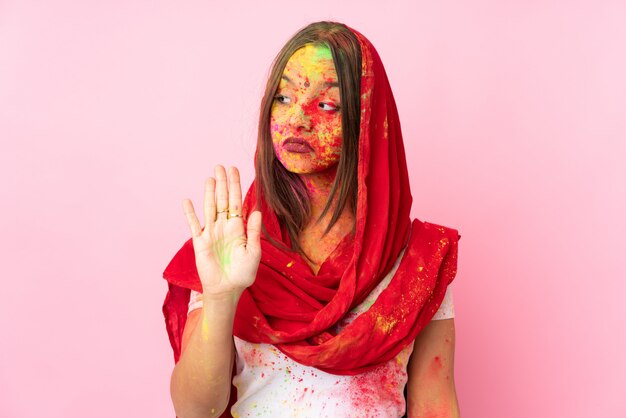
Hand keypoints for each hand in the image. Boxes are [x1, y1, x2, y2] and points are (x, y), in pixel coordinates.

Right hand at [182, 165, 261, 297]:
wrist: (227, 289)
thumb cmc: (243, 273)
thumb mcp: (253, 252)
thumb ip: (253, 232)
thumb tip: (256, 211)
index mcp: (238, 227)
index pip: (236, 202)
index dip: (235, 186)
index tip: (234, 170)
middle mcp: (224, 226)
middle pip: (222, 200)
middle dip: (222, 183)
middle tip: (221, 166)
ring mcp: (211, 233)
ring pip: (210, 208)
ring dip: (209, 193)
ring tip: (210, 178)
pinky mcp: (200, 242)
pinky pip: (194, 225)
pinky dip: (190, 213)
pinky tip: (187, 201)